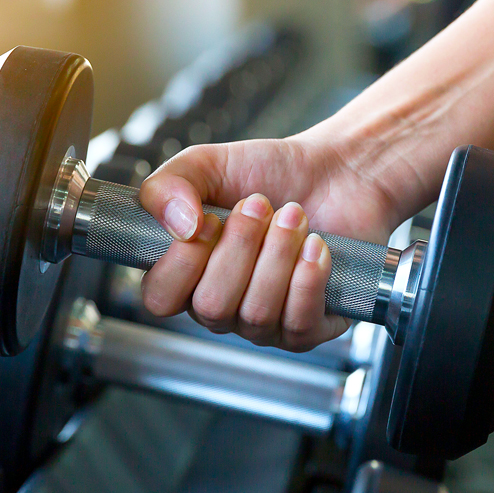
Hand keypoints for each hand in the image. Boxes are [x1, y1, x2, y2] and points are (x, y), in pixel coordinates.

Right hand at [138, 133, 400, 350]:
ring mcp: (264, 323)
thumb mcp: (205, 165)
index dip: (184, 261)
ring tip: (293, 216)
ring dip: (278, 254)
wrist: (333, 172)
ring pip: (256, 315)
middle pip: (212, 307)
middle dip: (242, 246)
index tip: (212, 218)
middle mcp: (222, 307)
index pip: (160, 299)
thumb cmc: (267, 173)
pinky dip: (308, 278)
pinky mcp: (310, 327)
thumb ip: (167, 186)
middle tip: (261, 204)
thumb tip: (179, 227)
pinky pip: (299, 326)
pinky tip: (315, 245)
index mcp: (187, 276)